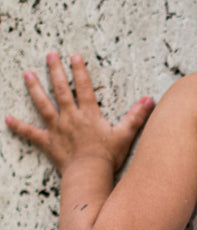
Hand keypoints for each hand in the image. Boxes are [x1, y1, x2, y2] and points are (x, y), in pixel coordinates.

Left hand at [7, 53, 154, 174]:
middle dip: (55, 71)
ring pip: (43, 104)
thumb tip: (149, 100)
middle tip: (49, 55)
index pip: (83, 87)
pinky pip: (31, 133)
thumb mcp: (125, 134)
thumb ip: (136, 116)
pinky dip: (19, 126)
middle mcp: (70, 117)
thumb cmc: (108, 156)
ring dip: (34, 89)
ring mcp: (57, 128)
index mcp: (89, 114)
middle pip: (61, 90)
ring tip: (27, 74)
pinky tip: (7, 119)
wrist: (89, 173)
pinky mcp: (48, 142)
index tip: (74, 56)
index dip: (79, 71)